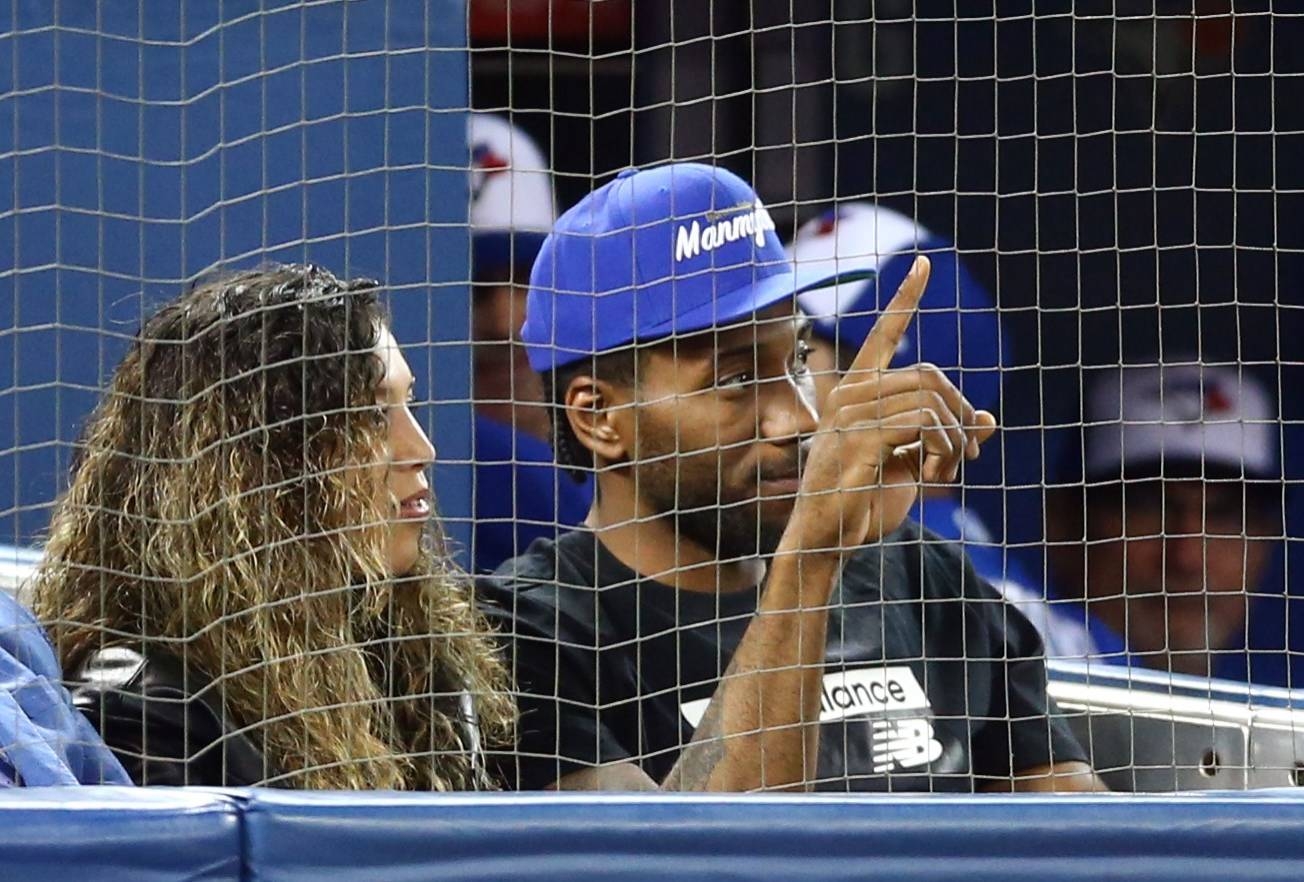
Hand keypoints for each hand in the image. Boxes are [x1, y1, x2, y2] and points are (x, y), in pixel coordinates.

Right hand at [785, 256, 997, 552]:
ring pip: (933, 403)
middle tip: (968, 454)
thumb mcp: (914, 465)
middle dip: (961, 415)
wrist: (825, 538)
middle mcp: (850, 394)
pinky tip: (939, 473)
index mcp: (857, 393)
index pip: (885, 335)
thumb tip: (987, 419)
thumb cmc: (862, 502)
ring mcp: (851, 414)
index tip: (924, 264)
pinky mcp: (859, 438)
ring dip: (957, 440)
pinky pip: (926, 425)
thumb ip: (944, 438)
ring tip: (950, 470)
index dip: (905, 298)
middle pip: (931, 377)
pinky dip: (947, 449)